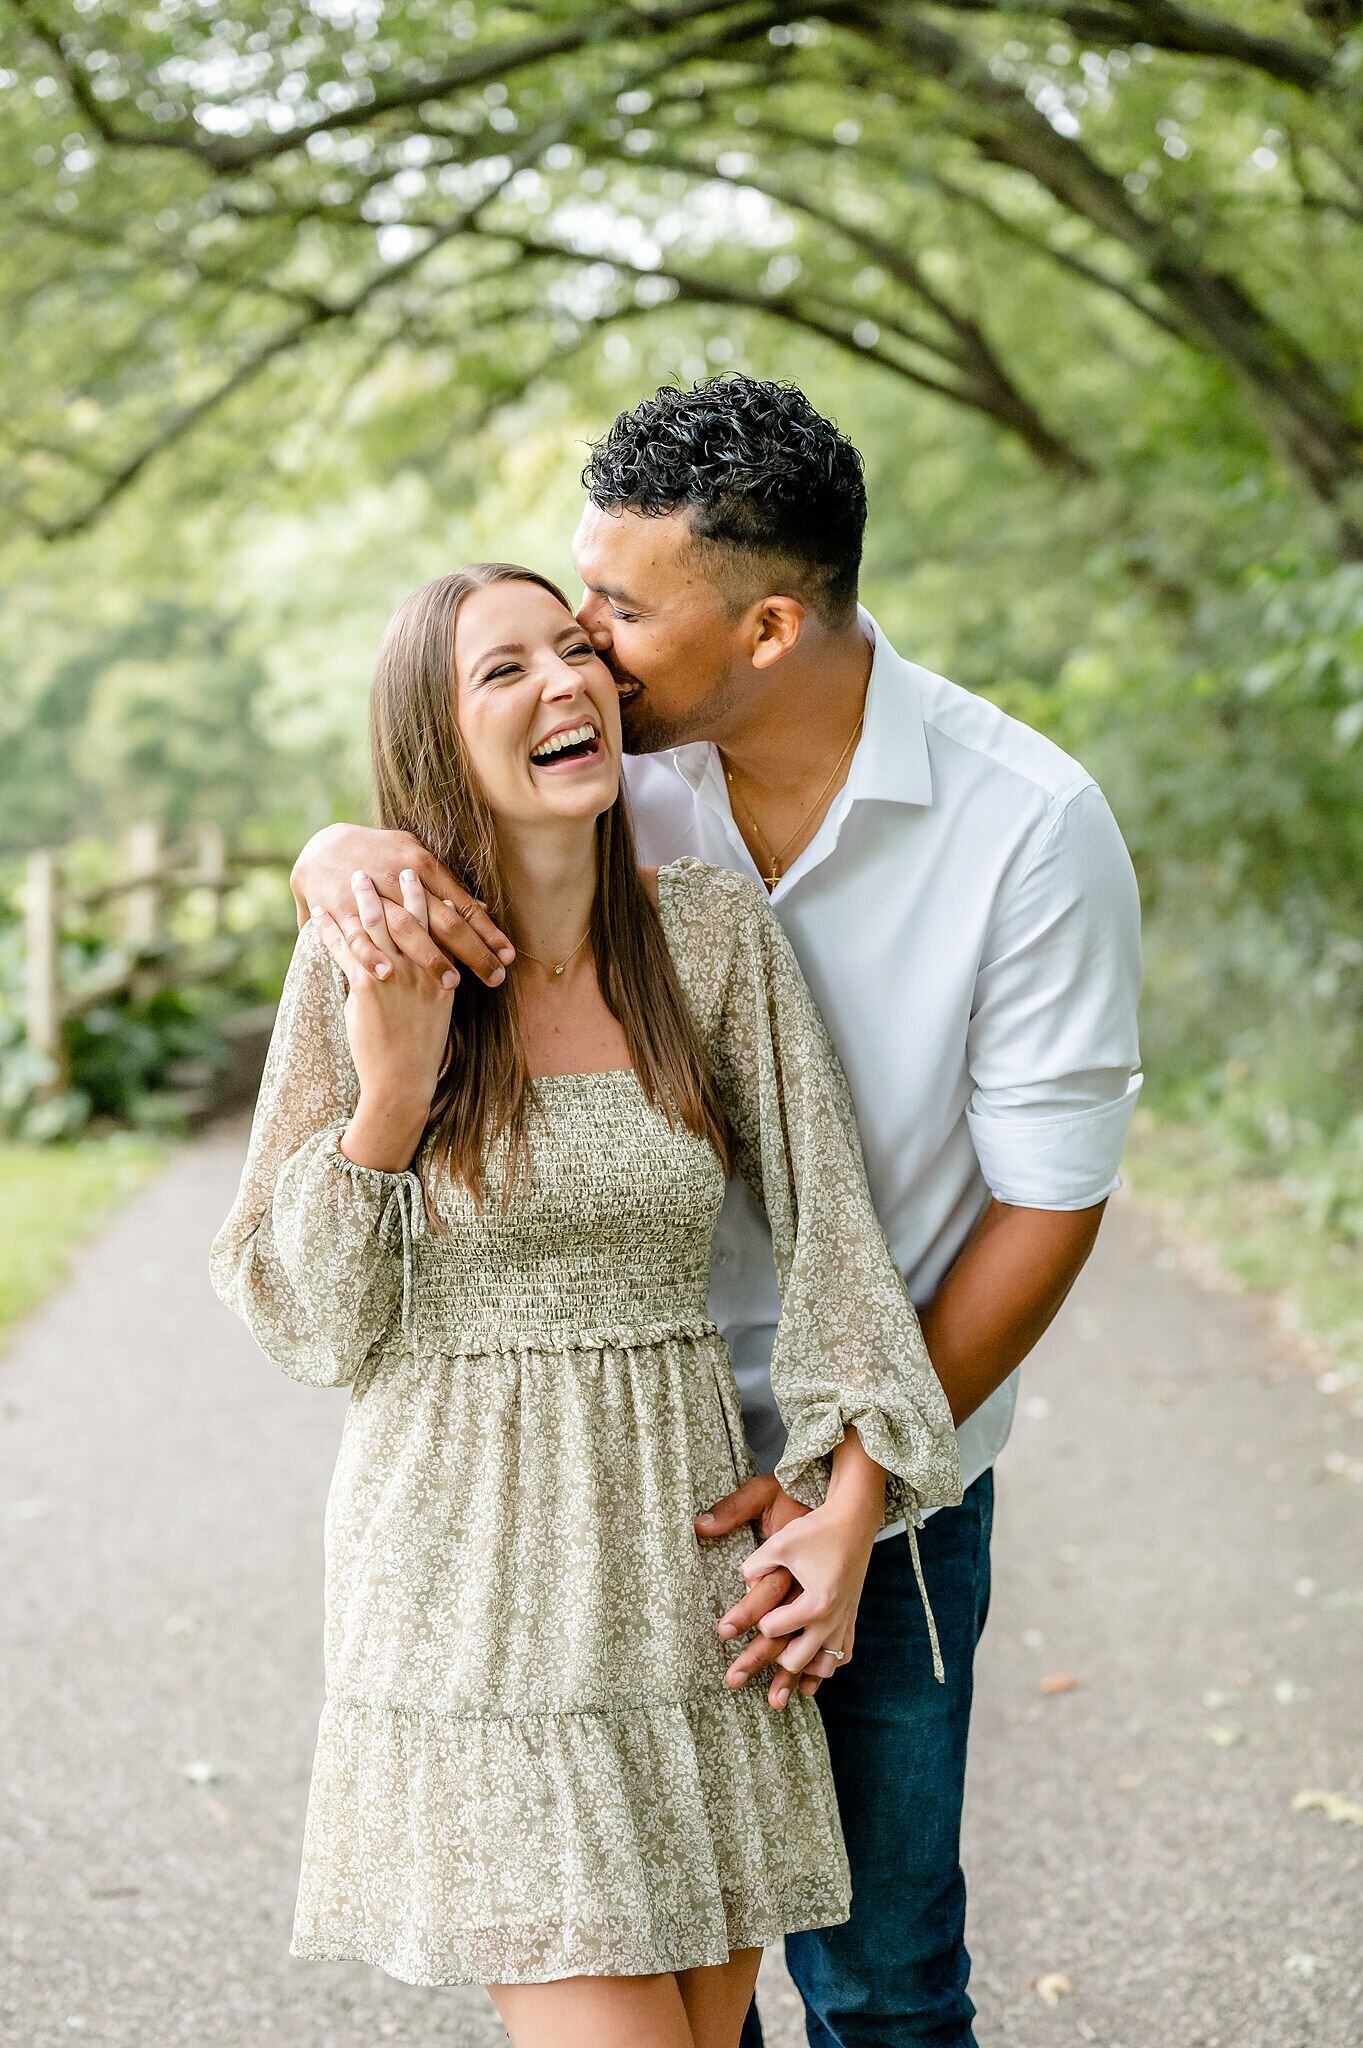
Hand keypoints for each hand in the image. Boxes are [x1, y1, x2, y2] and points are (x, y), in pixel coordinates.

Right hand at [292, 822, 515, 989]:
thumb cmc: (381, 855)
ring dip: (431, 958)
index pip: (462, 904)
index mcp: (423, 865)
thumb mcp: (415, 859)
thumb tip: (482, 908)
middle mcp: (400, 877)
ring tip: (452, 984)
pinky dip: (372, 956)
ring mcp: (371, 894)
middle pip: (444, 920)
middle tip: (496, 977)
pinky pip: (358, 937)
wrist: (324, 846)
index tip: (508, 955)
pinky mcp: (341, 909)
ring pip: (407, 930)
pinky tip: (389, 975)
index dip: (486, 931)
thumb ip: (446, 886)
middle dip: (472, 951)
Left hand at [311, 870, 454, 1164]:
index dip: (429, 896)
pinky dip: (330, 930)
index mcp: (441, 975)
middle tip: (386, 865)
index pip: (439, 924)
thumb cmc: (419, 1051)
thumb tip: (430, 966)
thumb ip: (433, 984)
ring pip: (377, 926)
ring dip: (363, 899)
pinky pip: (345, 949)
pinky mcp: (369, 987)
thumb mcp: (436, 1013)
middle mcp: (422, 970)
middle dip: (397, 887)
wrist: (403, 1081)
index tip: (421, 874)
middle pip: (408, 915)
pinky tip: (320, 916)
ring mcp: (396, 977)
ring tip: (353, 878)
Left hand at [694, 1476, 827, 1708]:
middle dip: (762, 1665)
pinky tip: (809, 1682)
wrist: (855, 1521)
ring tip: (774, 1697)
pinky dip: (823, 1670)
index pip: (774, 1626)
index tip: (724, 1631)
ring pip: (819, 1664)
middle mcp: (830, 1618)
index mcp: (814, 1600)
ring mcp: (842, 1621)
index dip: (749, 1624)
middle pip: (794, 1657)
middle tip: (732, 1681)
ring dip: (795, 1679)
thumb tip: (729, 1567)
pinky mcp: (849, 1617)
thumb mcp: (782, 1539)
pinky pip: (840, 1656)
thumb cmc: (815, 1529)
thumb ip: (755, 1561)